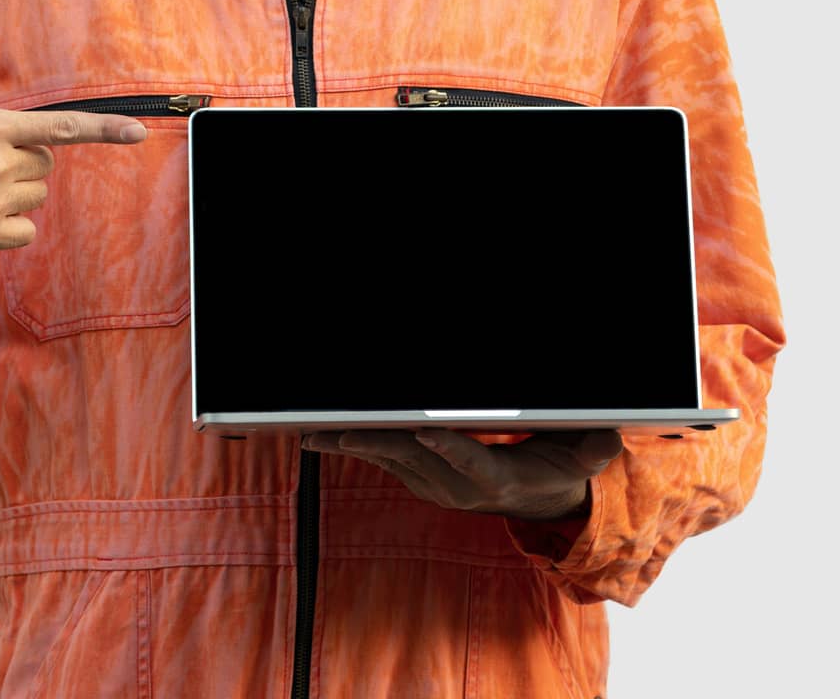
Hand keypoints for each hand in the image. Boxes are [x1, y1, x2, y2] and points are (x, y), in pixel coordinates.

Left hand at [300, 427, 623, 520]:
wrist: (540, 500)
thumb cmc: (559, 465)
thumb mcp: (584, 455)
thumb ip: (592, 447)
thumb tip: (610, 435)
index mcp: (500, 478)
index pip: (473, 462)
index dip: (450, 449)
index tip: (427, 433)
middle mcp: (461, 488)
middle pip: (416, 459)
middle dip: (377, 441)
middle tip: (342, 427)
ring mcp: (438, 487)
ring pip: (392, 460)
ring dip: (354, 444)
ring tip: (316, 431)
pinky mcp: (422, 481)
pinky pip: (385, 461)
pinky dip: (356, 445)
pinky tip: (326, 434)